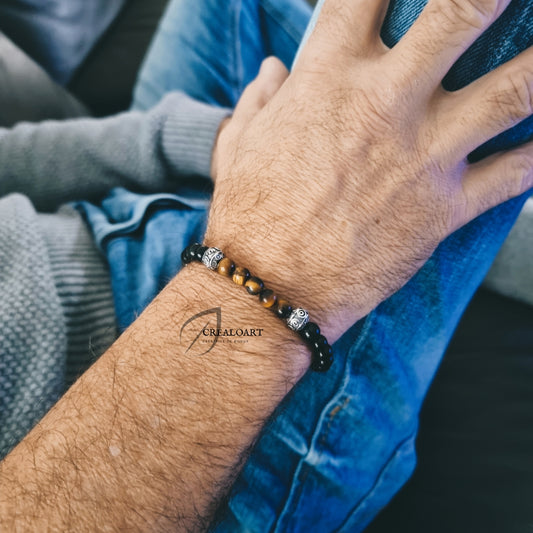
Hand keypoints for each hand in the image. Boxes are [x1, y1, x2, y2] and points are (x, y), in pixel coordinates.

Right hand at [207, 0, 532, 340]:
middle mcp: (384, 105)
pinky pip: (515, 173)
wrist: (269, 288)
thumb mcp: (240, 146)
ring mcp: (423, 156)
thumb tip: (273, 70)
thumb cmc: (250, 216)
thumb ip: (260, 99)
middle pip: (463, 10)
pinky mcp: (444, 209)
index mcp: (327, 79)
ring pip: (515, 90)